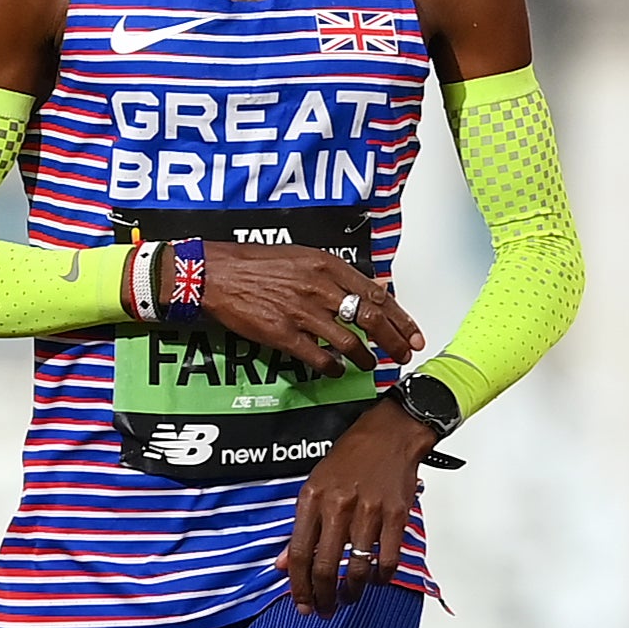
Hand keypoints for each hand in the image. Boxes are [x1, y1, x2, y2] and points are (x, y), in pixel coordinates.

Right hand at [192, 242, 421, 374]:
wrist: (216, 274)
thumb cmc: (254, 263)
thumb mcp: (302, 257)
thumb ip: (335, 275)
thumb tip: (365, 291)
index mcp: (327, 266)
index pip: (377, 295)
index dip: (401, 318)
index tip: (412, 333)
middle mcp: (320, 288)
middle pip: (371, 320)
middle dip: (393, 341)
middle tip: (403, 354)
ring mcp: (302, 313)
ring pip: (349, 341)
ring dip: (365, 358)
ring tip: (370, 364)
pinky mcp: (283, 334)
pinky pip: (318, 357)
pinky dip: (333, 367)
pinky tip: (337, 370)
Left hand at [283, 403, 435, 613]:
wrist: (389, 434)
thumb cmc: (350, 458)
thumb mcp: (314, 484)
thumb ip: (300, 527)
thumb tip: (282, 564)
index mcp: (312, 499)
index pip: (299, 553)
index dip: (298, 586)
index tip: (301, 604)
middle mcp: (339, 506)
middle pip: (326, 567)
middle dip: (323, 597)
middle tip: (325, 611)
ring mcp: (370, 512)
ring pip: (358, 568)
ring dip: (352, 592)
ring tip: (348, 599)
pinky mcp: (397, 515)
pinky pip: (388, 559)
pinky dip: (381, 577)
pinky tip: (376, 580)